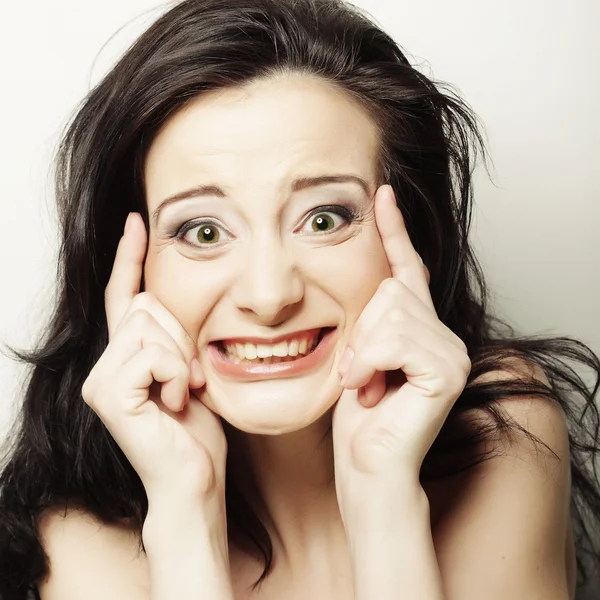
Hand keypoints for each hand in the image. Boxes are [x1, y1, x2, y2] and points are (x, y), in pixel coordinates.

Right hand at [81, 213, 226, 510]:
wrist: (195, 479)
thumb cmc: (196, 429)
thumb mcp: (190, 370)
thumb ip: (173, 337)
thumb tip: (164, 298)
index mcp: (126, 355)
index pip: (125, 293)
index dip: (130, 256)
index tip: (137, 221)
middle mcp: (105, 363)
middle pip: (148, 304)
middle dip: (182, 338)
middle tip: (190, 381)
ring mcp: (101, 379)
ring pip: (150, 325)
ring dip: (181, 360)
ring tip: (182, 395)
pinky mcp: (108, 394)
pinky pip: (152, 353)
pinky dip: (175, 375)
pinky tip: (173, 405)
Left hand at [332, 185, 470, 512]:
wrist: (368, 469)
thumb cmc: (357, 419)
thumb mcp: (356, 355)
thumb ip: (369, 319)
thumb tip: (378, 281)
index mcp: (418, 327)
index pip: (406, 266)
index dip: (392, 230)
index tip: (381, 193)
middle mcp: (442, 333)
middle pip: (388, 289)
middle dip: (360, 331)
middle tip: (360, 373)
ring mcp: (450, 351)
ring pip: (390, 311)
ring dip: (362, 351)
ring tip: (366, 385)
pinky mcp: (447, 369)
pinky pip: (394, 337)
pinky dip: (370, 363)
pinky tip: (372, 391)